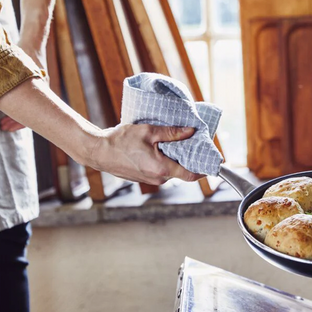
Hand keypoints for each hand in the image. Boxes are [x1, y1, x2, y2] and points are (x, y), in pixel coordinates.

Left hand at [0, 45, 46, 132]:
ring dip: (18, 116)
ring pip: (31, 109)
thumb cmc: (25, 51)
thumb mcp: (15, 66)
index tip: (5, 127)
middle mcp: (41, 92)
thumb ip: (6, 81)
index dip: (18, 123)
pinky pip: (31, 102)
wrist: (34, 41)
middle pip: (31, 114)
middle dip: (16, 122)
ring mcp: (40, 89)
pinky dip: (22, 107)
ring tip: (5, 123)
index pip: (31, 114)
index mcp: (38, 90)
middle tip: (4, 127)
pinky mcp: (37, 86)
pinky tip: (12, 110)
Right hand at [89, 124, 204, 184]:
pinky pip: (161, 170)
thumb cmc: (120, 141)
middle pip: (182, 171)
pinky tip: (164, 148)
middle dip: (189, 158)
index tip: (213, 162)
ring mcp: (151, 180)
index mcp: (162, 169)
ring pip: (171, 170)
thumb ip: (172, 132)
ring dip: (176, 158)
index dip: (205, 169)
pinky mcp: (144, 177)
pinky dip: (166, 161)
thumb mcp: (149, 131)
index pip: (191, 174)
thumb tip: (191, 131)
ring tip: (178, 142)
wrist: (98, 151)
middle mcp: (158, 178)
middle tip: (195, 143)